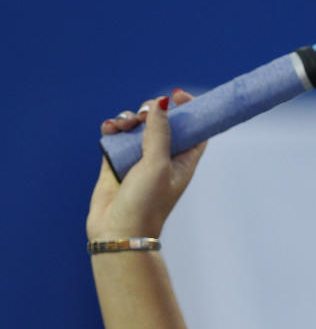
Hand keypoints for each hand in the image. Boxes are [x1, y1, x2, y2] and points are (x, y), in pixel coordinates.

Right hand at [87, 89, 206, 241]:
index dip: (189, 109)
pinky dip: (113, 129)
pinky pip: (116, 138)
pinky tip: (109, 128)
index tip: (176, 95)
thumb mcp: (158, 163)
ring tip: (121, 125)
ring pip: (137, 127)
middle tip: (142, 114)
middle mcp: (162, 158)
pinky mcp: (116, 163)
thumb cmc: (146, 203)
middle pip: (162, 123)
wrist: (117, 233)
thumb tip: (163, 103)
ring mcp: (138, 160)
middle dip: (151, 111)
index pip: (193, 127)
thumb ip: (160, 132)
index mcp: (183, 159)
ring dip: (128, 119)